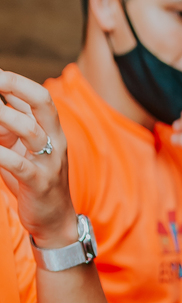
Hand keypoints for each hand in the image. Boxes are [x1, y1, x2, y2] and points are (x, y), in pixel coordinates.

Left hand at [0, 73, 77, 246]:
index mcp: (52, 131)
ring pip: (30, 130)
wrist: (55, 221)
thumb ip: (10, 125)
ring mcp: (50, 162)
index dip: (15, 80)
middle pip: (42, 102)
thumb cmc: (34, 180)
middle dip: (14, 85)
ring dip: (4, 116)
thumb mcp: (21, 148)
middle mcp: (56, 142)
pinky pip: (18, 164)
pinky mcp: (40, 183)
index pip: (39, 95)